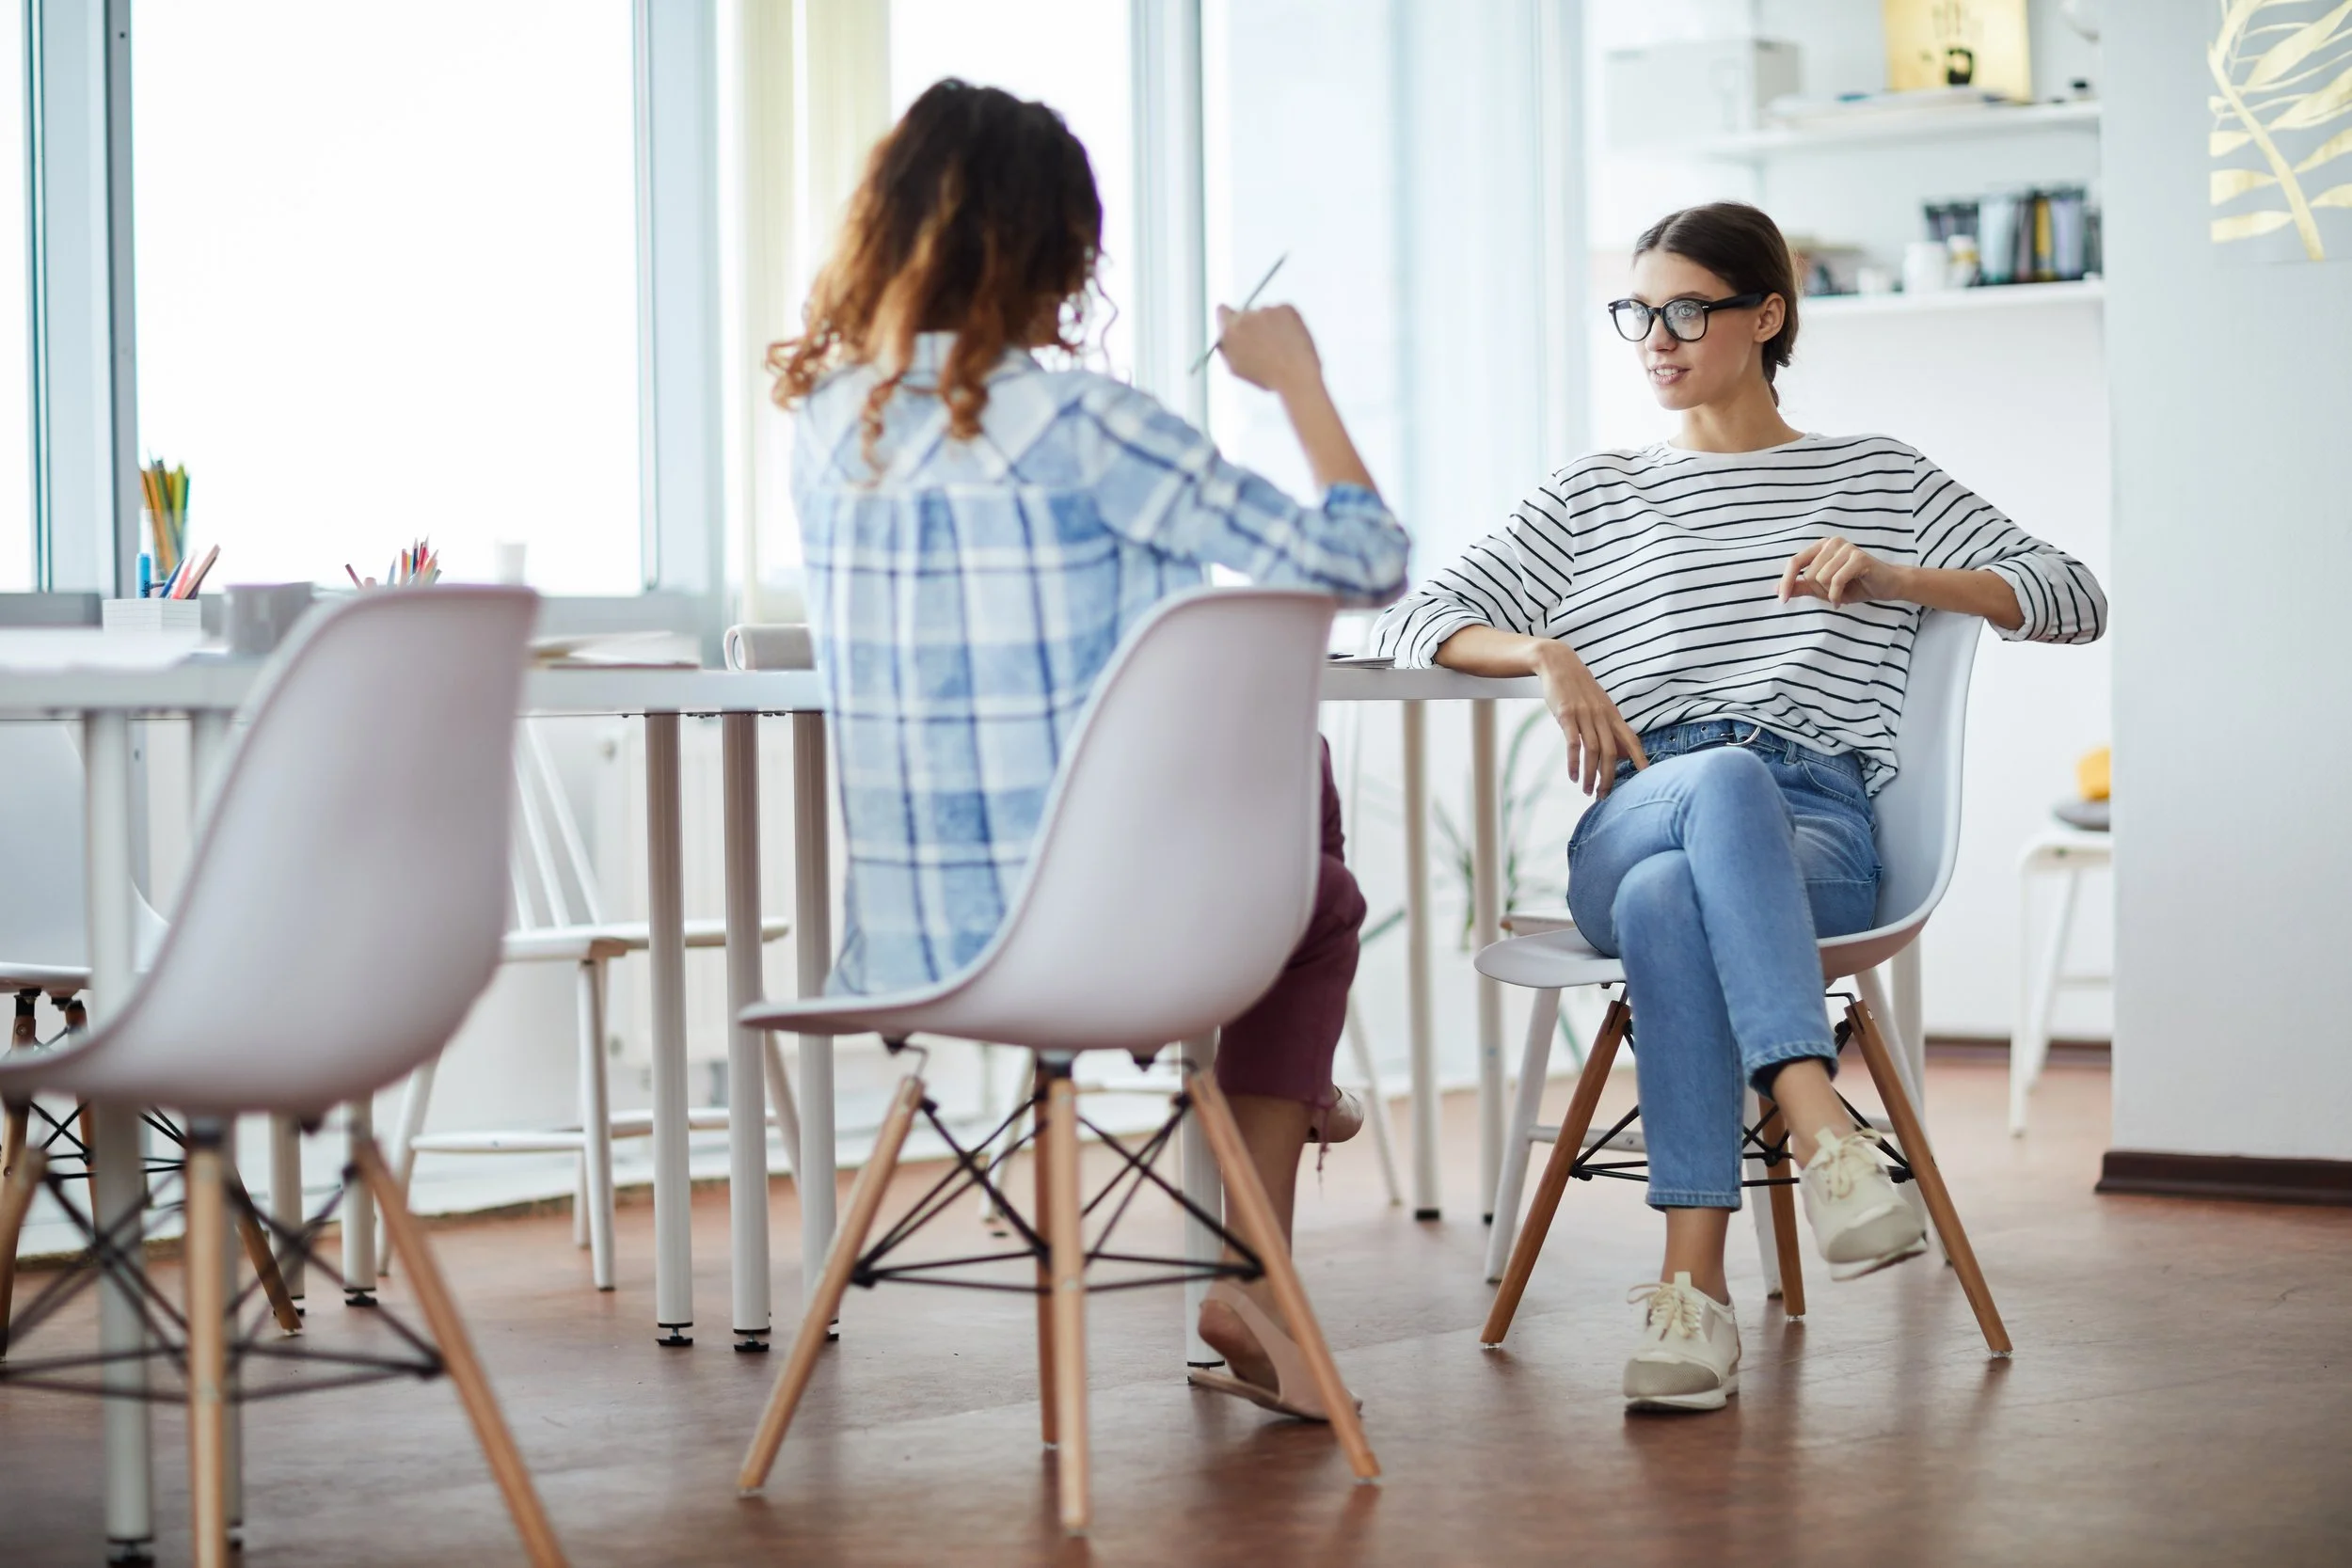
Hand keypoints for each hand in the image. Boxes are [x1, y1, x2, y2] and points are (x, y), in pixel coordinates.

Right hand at [1215, 304, 1320, 395]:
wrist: (1296, 375)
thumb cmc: (1267, 376)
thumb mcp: (1236, 368)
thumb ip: (1227, 348)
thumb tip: (1224, 338)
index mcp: (1230, 330)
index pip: (1223, 311)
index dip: (1229, 317)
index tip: (1236, 322)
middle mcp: (1246, 316)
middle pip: (1246, 313)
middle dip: (1252, 324)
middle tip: (1264, 341)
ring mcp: (1267, 310)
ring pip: (1265, 314)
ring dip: (1270, 325)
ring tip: (1280, 347)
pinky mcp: (1285, 308)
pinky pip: (1282, 312)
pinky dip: (1286, 322)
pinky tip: (1291, 340)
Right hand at [1533, 642, 1647, 796]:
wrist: (1559, 664)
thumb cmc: (1579, 688)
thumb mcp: (1599, 705)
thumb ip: (1609, 728)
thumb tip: (1619, 754)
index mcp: (1612, 714)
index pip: (1631, 739)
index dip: (1640, 757)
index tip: (1646, 776)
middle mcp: (1601, 716)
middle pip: (1611, 752)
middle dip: (1609, 777)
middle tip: (1604, 796)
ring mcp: (1584, 715)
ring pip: (1593, 751)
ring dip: (1590, 774)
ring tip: (1587, 791)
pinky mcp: (1566, 715)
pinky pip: (1573, 743)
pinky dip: (1573, 762)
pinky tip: (1572, 775)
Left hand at [1778, 536, 1910, 608]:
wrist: (1887, 586)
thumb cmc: (1855, 585)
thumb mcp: (1823, 589)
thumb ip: (1802, 586)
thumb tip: (1775, 589)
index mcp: (1822, 546)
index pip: (1795, 561)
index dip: (1786, 581)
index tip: (1781, 600)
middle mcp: (1832, 542)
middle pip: (1809, 574)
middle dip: (1818, 591)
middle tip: (1832, 594)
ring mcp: (1846, 548)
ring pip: (1821, 578)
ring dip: (1829, 594)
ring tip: (1841, 594)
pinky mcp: (1858, 558)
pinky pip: (1836, 581)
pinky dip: (1836, 596)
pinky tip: (1841, 601)